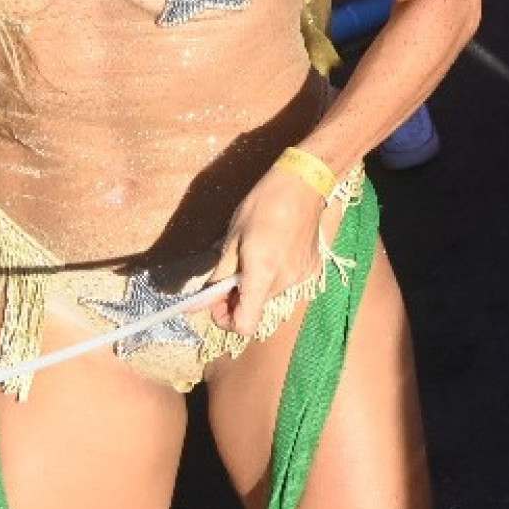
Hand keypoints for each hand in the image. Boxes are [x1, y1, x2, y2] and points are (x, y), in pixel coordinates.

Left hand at [204, 161, 331, 341]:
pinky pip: (286, 281)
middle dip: (238, 296)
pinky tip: (276, 249)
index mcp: (263, 274)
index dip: (226, 320)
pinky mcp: (312, 268)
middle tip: (229, 271)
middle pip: (256, 306)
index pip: (245, 325)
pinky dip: (275, 274)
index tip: (218, 301)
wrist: (305, 183)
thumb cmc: (262, 205)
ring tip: (254, 254)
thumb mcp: (231, 239)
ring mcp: (302, 276)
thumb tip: (195, 304)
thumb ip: (217, 277)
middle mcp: (286, 281)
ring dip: (257, 284)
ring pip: (270, 294)